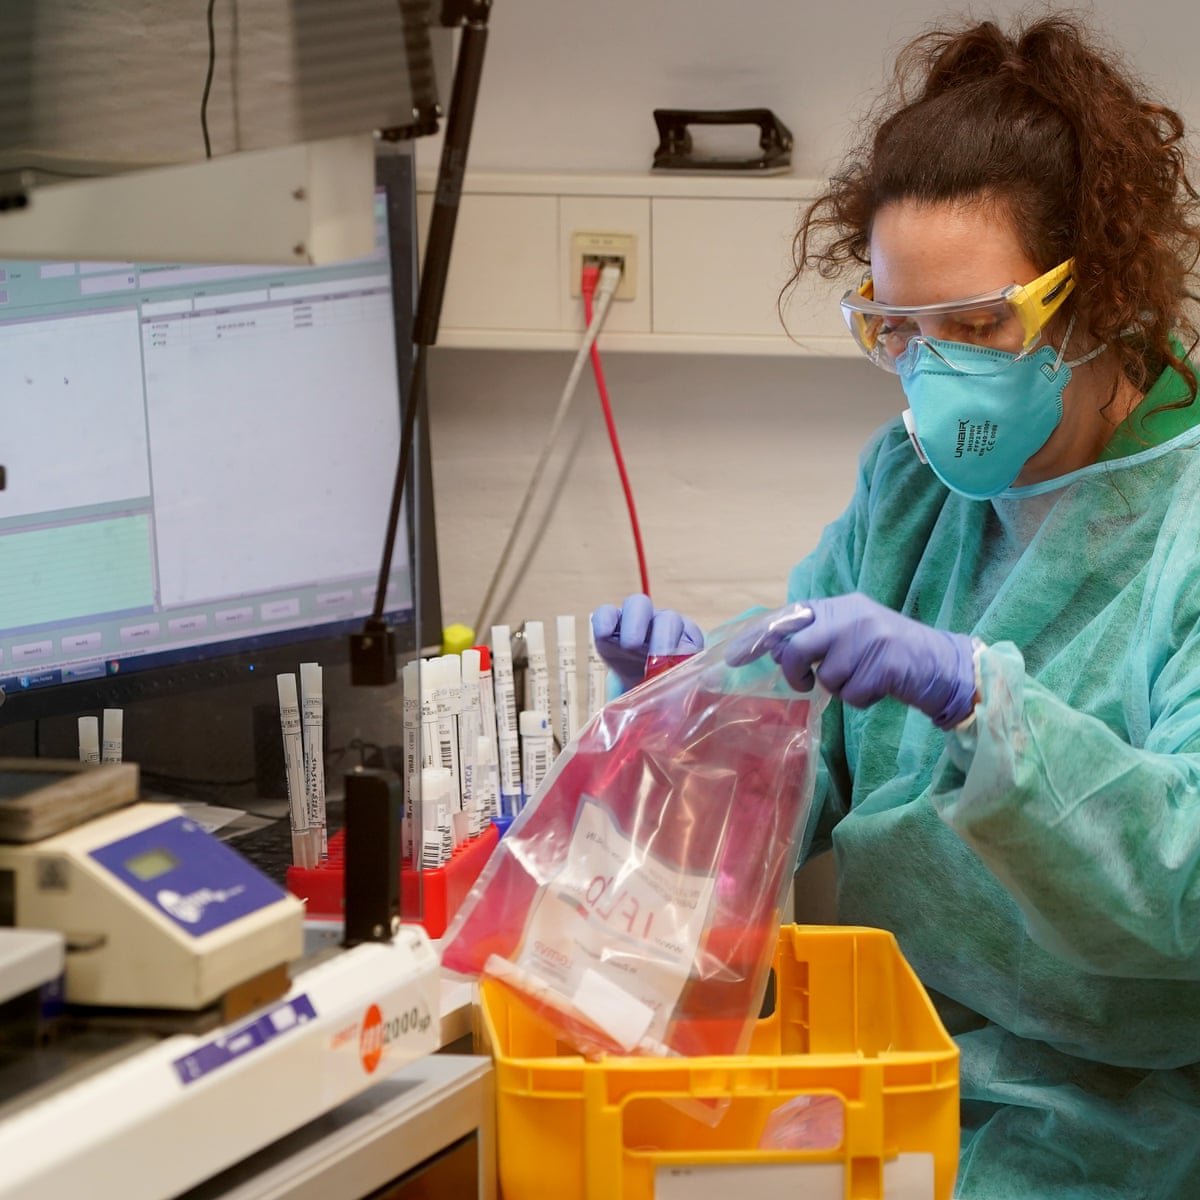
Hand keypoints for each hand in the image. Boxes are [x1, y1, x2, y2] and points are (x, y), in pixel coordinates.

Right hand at [591, 594, 703, 691]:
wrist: (638, 688)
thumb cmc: (663, 688)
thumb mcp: (678, 691)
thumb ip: (689, 690)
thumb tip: (702, 690)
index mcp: (686, 639)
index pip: (689, 633)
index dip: (683, 647)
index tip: (675, 665)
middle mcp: (664, 625)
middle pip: (667, 617)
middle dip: (662, 636)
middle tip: (658, 657)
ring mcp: (637, 621)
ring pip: (638, 605)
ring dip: (635, 623)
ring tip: (629, 645)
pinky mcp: (611, 626)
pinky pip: (607, 613)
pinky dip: (605, 620)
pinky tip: (603, 634)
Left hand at [726, 593, 976, 728]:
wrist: (941, 663)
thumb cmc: (887, 653)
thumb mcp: (849, 634)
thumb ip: (814, 637)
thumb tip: (771, 649)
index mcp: (838, 606)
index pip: (786, 618)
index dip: (757, 638)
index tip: (732, 658)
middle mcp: (851, 615)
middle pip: (797, 647)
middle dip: (795, 671)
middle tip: (806, 682)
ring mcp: (870, 637)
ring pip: (827, 676)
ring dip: (841, 688)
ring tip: (863, 678)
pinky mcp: (886, 664)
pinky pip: (853, 694)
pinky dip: (862, 699)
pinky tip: (879, 687)